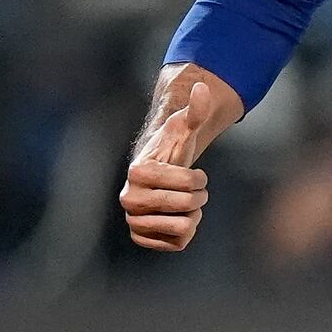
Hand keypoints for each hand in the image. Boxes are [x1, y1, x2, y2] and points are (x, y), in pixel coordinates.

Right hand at [120, 81, 213, 251]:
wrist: (158, 173)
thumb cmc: (172, 148)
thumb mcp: (184, 128)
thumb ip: (195, 111)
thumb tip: (202, 87)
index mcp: (138, 171)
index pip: (187, 182)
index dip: (199, 178)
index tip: (195, 174)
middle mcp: (129, 199)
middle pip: (187, 206)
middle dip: (200, 197)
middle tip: (196, 191)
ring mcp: (133, 220)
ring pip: (183, 228)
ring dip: (193, 215)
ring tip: (186, 205)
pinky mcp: (141, 238)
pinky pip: (177, 244)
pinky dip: (185, 232)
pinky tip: (178, 218)